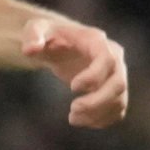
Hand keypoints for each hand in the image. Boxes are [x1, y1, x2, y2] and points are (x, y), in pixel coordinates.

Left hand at [23, 12, 129, 126]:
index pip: (107, 59)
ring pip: (119, 100)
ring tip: (72, 118)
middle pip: (118, 84)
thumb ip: (33, 35)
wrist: (63, 44)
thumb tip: (30, 49)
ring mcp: (116, 76)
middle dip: (97, 102)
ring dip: (98, 114)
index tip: (72, 87)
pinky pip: (117, 110)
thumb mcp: (37, 29)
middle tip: (73, 110)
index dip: (94, 77)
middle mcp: (114, 58)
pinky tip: (81, 120)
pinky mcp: (114, 92)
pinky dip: (102, 120)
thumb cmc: (50, 36)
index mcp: (97, 41)